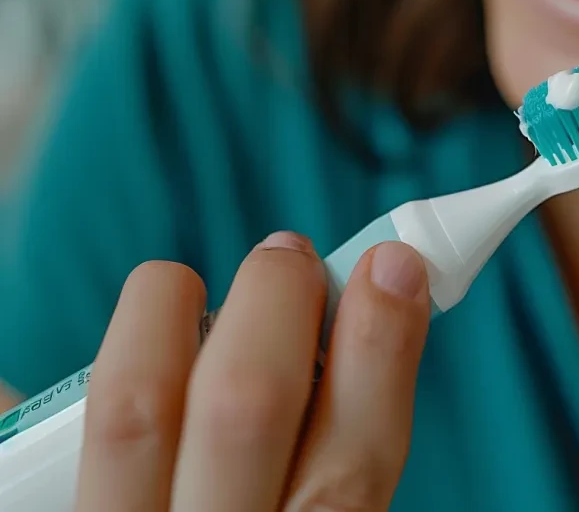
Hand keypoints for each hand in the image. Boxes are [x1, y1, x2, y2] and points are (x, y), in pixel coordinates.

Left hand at [74, 231, 430, 511]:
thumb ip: (329, 462)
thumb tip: (380, 318)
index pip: (358, 462)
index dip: (381, 348)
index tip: (395, 267)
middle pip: (247, 407)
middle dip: (276, 300)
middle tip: (289, 260)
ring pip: (136, 406)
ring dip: (166, 312)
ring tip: (179, 286)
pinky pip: (37, 444)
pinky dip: (65, 383)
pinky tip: (90, 362)